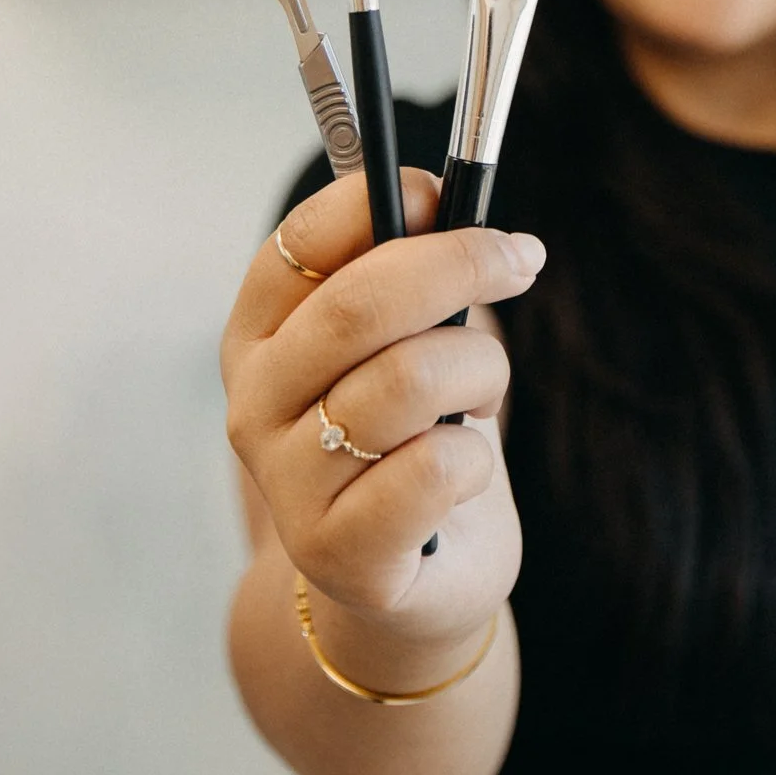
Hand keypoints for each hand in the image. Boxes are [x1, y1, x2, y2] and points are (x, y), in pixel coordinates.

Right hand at [221, 168, 543, 653]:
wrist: (415, 581)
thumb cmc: (413, 438)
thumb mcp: (401, 342)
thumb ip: (406, 272)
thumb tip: (442, 196)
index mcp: (259, 336)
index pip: (297, 244)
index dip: (376, 202)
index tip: (443, 193)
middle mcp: (255, 404)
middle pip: (359, 305)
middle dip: (459, 264)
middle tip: (520, 259)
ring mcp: (289, 484)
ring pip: (409, 379)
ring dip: (480, 370)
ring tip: (482, 391)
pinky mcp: (338, 553)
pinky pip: (435, 468)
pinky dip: (475, 457)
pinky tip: (464, 471)